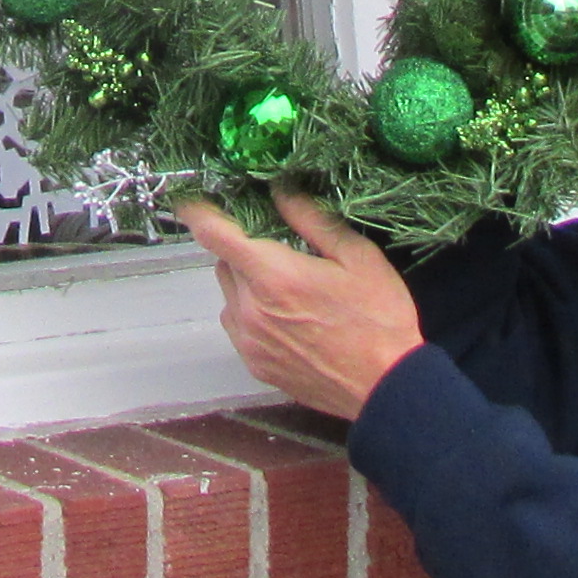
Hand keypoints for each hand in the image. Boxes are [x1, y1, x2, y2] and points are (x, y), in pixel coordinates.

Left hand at [175, 183, 422, 419]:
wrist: (387, 388)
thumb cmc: (378, 318)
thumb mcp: (357, 256)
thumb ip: (311, 220)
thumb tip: (279, 189)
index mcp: (273, 275)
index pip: (213, 234)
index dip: (197, 211)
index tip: (191, 199)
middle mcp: (250, 308)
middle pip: (224, 262)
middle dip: (243, 248)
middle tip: (280, 247)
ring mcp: (249, 341)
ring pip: (229, 295)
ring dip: (246, 282)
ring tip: (289, 288)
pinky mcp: (255, 365)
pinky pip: (238, 326)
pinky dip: (251, 313)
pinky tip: (288, 318)